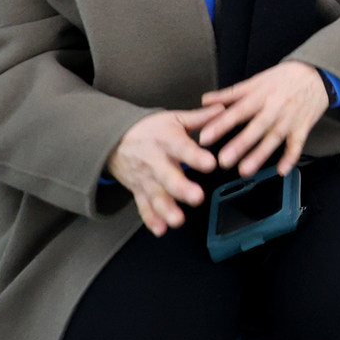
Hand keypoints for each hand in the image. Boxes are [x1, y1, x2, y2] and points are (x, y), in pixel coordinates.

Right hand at [106, 108, 220, 234]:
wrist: (115, 140)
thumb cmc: (150, 129)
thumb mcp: (174, 119)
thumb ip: (200, 118)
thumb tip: (224, 110)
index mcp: (167, 140)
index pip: (182, 148)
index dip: (195, 157)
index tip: (210, 164)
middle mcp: (155, 161)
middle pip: (168, 176)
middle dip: (182, 188)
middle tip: (197, 197)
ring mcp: (146, 178)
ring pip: (156, 195)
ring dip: (166, 209)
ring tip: (178, 220)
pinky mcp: (138, 190)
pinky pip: (143, 206)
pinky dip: (151, 219)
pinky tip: (160, 229)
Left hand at [197, 60, 329, 178]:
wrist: (319, 74)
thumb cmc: (286, 77)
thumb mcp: (258, 79)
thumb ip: (231, 93)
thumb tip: (205, 100)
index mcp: (261, 95)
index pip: (239, 110)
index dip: (222, 124)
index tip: (205, 137)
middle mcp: (275, 108)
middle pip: (257, 127)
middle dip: (240, 144)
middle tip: (223, 160)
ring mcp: (290, 119)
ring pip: (275, 138)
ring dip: (261, 155)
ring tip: (245, 170)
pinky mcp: (303, 127)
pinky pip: (297, 144)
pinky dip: (291, 158)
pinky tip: (281, 170)